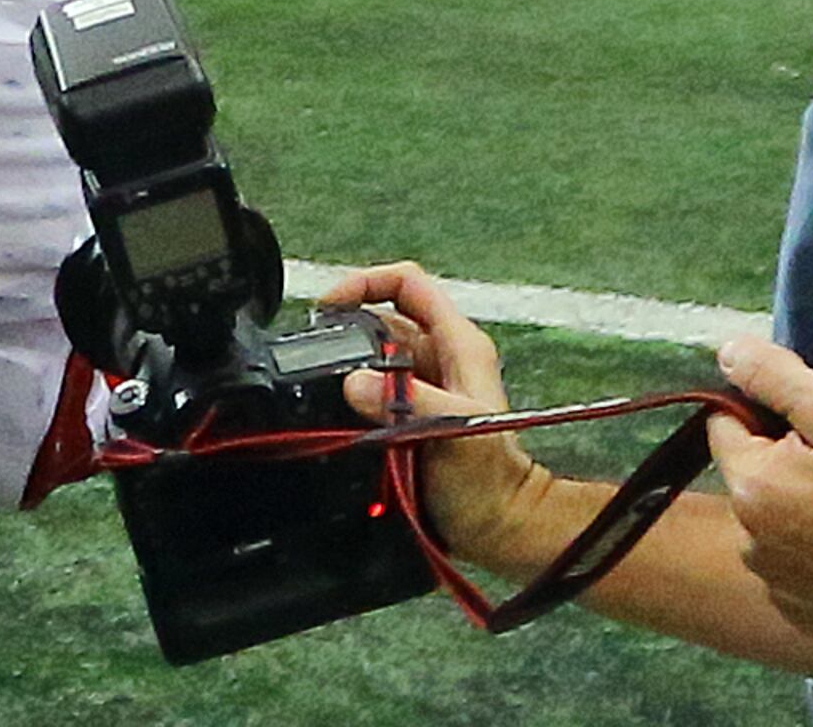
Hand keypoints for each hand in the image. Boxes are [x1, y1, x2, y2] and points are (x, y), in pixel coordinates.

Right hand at [319, 263, 552, 564]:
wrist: (499, 529)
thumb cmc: (489, 481)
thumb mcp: (455, 431)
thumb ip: (408, 402)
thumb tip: (355, 382)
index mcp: (457, 344)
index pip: (407, 284)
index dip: (365, 282)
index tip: (329, 307)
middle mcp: (438, 358)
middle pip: (381, 318)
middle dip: (345, 328)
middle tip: (314, 351)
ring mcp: (421, 387)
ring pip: (372, 355)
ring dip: (345, 365)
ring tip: (316, 383)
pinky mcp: (405, 415)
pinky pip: (368, 391)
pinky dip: (347, 396)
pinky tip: (330, 413)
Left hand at [706, 336, 812, 639]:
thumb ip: (775, 377)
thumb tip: (727, 354)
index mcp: (753, 492)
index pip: (727, 426)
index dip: (770, 410)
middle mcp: (755, 549)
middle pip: (754, 478)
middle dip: (788, 461)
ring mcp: (787, 591)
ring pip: (777, 525)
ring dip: (806, 508)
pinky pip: (803, 570)